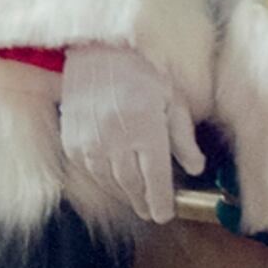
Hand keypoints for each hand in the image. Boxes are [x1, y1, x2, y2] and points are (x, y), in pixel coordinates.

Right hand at [58, 41, 192, 227]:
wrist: (96, 52)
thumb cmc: (140, 72)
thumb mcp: (172, 99)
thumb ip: (183, 137)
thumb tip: (195, 167)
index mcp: (145, 127)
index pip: (155, 178)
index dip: (161, 202)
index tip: (165, 215)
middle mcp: (116, 138)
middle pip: (132, 185)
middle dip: (143, 202)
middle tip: (151, 211)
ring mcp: (91, 141)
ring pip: (110, 182)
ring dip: (124, 195)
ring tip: (135, 199)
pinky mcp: (73, 140)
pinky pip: (90, 171)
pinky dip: (104, 181)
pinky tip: (114, 182)